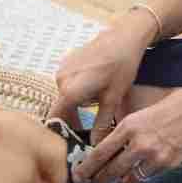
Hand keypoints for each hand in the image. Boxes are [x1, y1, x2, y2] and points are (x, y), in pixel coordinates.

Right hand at [50, 12, 156, 142]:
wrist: (125, 36)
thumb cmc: (121, 66)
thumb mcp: (113, 99)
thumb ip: (101, 124)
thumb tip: (94, 145)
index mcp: (69, 91)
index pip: (56, 120)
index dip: (63, 133)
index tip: (74, 142)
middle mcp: (60, 79)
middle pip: (60, 108)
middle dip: (72, 120)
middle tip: (88, 131)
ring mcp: (62, 69)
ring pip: (64, 96)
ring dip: (75, 105)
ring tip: (94, 110)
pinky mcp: (67, 61)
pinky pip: (67, 83)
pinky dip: (76, 91)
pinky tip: (93, 91)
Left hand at [73, 87, 181, 182]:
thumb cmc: (176, 104)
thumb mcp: (145, 109)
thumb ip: (129, 126)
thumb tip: (113, 140)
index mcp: (130, 125)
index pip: (101, 151)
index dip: (88, 166)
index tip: (79, 173)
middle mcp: (139, 142)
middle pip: (111, 169)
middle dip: (98, 179)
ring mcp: (154, 156)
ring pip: (128, 177)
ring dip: (119, 181)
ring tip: (114, 182)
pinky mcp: (167, 164)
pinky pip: (147, 176)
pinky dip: (139, 177)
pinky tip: (136, 176)